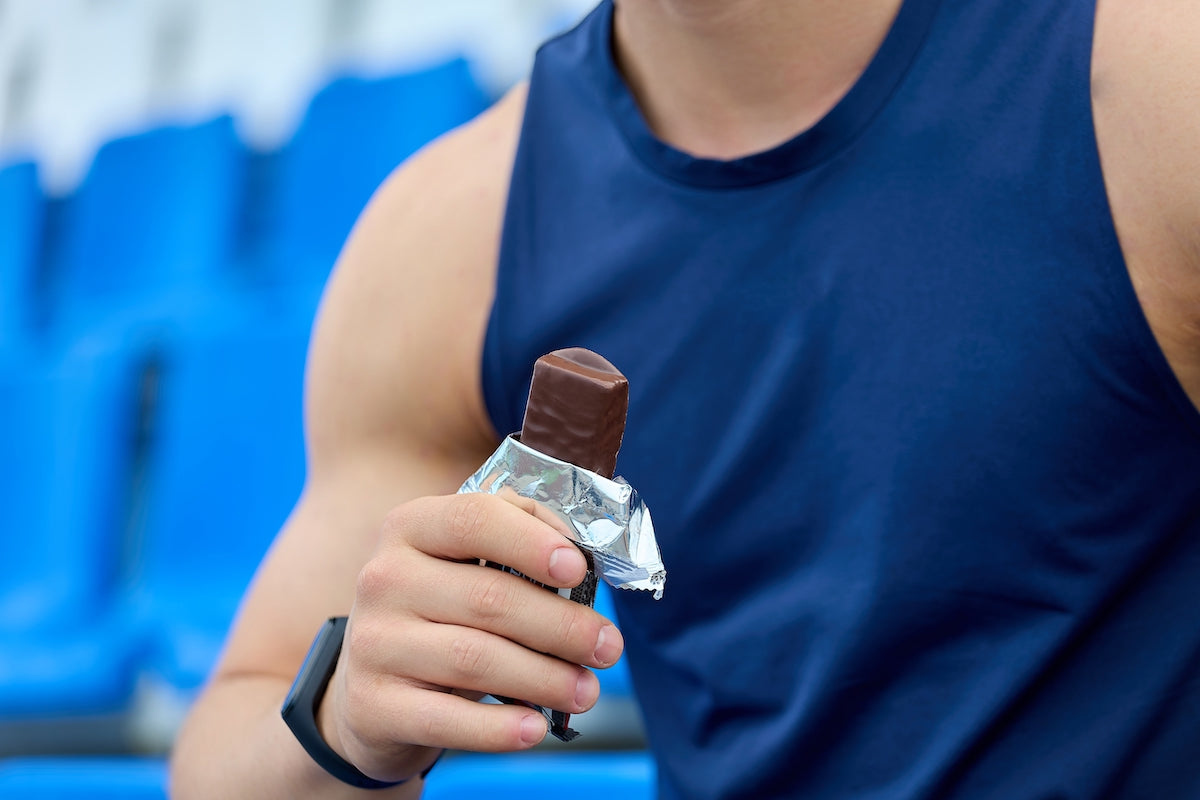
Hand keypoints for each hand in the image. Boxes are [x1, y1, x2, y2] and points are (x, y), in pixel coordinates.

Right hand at [318, 492, 625, 782]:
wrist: (372, 688)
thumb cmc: (442, 611)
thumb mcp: (465, 561)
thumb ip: (518, 536)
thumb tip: (580, 551)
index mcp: (411, 527)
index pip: (474, 519)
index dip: (531, 542)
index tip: (579, 569)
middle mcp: (384, 578)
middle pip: (488, 598)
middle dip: (562, 625)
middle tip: (608, 647)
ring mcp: (373, 642)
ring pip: (475, 659)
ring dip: (544, 678)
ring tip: (587, 690)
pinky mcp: (374, 705)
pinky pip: (445, 719)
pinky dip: (497, 728)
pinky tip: (534, 728)